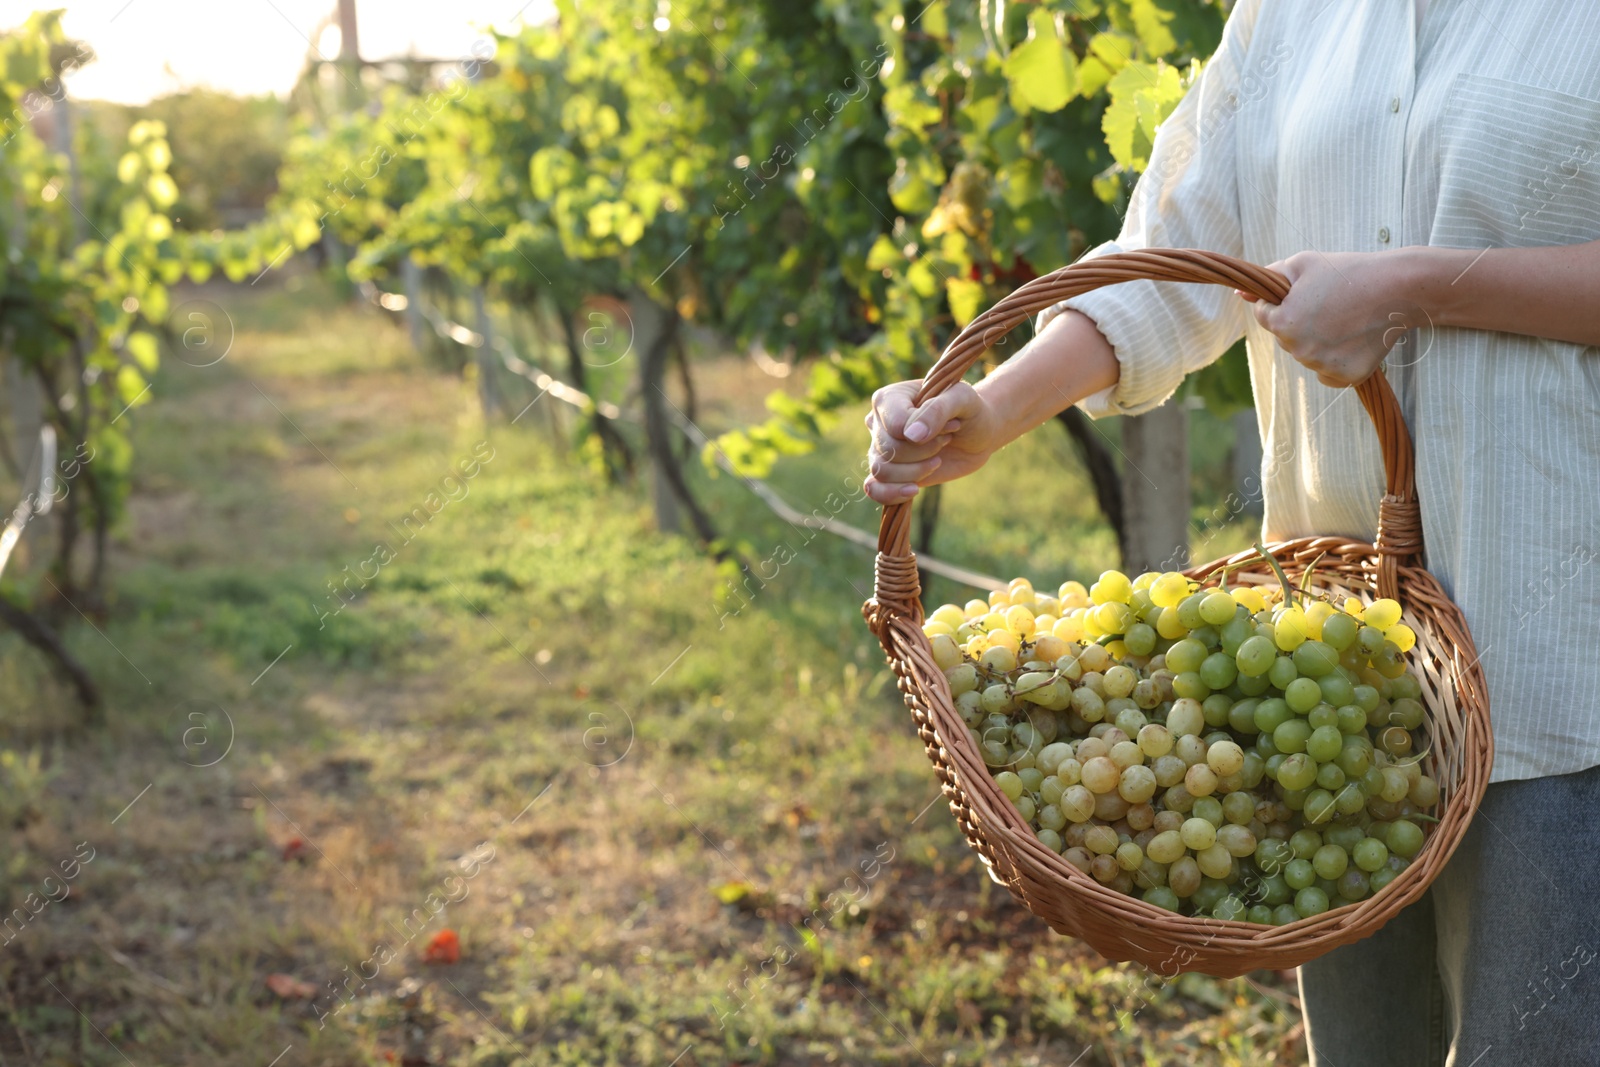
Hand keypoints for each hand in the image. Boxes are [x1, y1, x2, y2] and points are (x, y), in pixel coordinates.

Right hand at [863, 379, 1004, 503]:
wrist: (978, 433)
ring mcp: (882, 449)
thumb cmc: (968, 409)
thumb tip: (911, 436)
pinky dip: (891, 494)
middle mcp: (878, 423)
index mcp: (889, 399)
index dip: (925, 433)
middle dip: (924, 452)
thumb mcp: (961, 398)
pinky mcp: (890, 473)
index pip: (895, 425)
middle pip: (889, 449)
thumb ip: (936, 410)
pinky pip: (874, 489)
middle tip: (947, 440)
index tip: (951, 425)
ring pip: (882, 470)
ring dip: (916, 471)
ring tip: (937, 459)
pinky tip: (914, 490)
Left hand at [1238, 250, 1427, 387]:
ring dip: (1317, 340)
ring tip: (1345, 318)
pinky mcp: (1345, 378)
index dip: (1282, 300)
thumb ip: (1269, 279)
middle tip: (1330, 303)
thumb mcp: (1303, 264)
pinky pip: (1325, 372)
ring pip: (1306, 354)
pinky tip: (1351, 338)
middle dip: (1298, 321)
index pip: (1264, 316)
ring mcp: (1322, 366)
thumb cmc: (1348, 271)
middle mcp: (1299, 350)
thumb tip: (1240, 293)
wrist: (1398, 289)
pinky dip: (1334, 359)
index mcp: (1283, 323)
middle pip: (1284, 337)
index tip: (1305, 292)